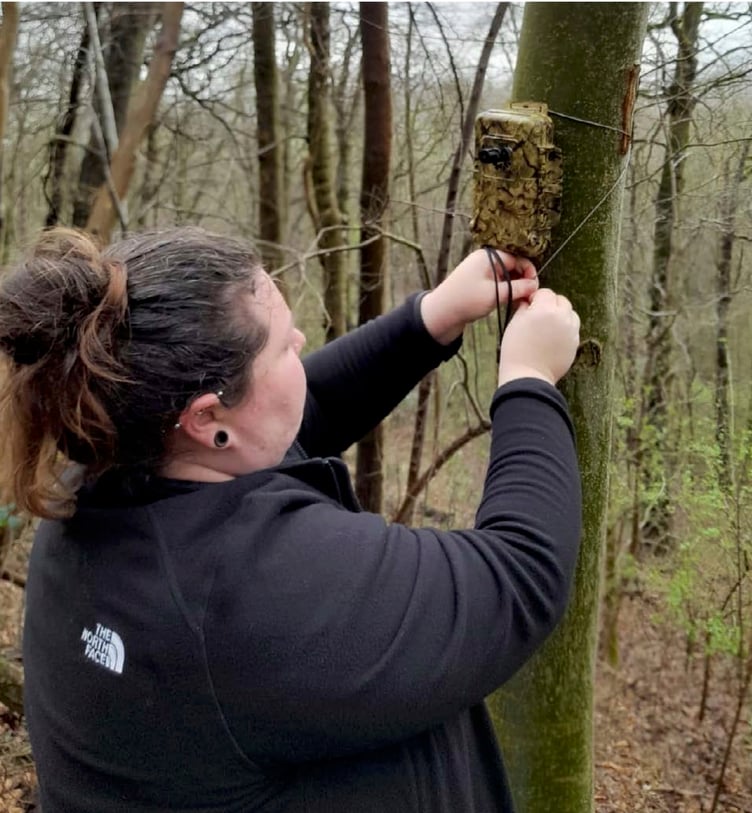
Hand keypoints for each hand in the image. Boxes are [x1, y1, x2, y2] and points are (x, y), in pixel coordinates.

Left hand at [420, 249, 538, 344]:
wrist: (440, 314)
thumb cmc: (466, 301)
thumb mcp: (495, 295)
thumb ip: (518, 289)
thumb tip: (535, 285)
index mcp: (488, 257)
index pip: (516, 259)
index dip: (528, 271)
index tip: (534, 287)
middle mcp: (484, 261)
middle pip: (512, 267)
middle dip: (522, 280)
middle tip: (528, 297)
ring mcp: (480, 272)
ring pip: (505, 277)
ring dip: (514, 288)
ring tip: (519, 302)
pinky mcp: (478, 283)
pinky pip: (497, 283)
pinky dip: (504, 292)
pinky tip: (509, 303)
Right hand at [498, 288, 579, 386]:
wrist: (528, 375)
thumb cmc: (516, 350)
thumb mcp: (514, 324)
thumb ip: (524, 308)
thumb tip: (528, 302)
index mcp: (545, 309)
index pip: (545, 292)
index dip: (536, 298)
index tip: (529, 306)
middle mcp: (562, 317)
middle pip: (561, 300)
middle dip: (550, 304)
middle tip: (538, 316)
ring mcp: (571, 331)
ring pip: (571, 314)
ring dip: (561, 315)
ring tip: (547, 327)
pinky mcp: (575, 344)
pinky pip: (572, 329)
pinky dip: (565, 329)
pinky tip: (552, 339)